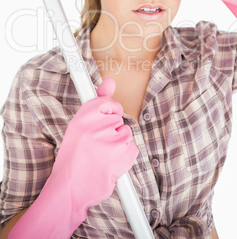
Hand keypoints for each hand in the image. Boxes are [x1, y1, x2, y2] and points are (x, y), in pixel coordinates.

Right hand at [9, 78, 138, 238]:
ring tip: (101, 156)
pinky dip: (125, 157)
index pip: (107, 103)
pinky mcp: (121, 156)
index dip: (107, 114)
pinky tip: (110, 164)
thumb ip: (99, 101)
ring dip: (118, 144)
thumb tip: (111, 80)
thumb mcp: (80, 126)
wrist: (70, 190)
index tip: (101, 124)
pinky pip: (133, 148)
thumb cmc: (74, 157)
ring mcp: (109, 141)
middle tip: (96, 146)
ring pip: (126, 133)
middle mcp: (95, 127)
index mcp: (82, 117)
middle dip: (111, 131)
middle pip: (118, 118)